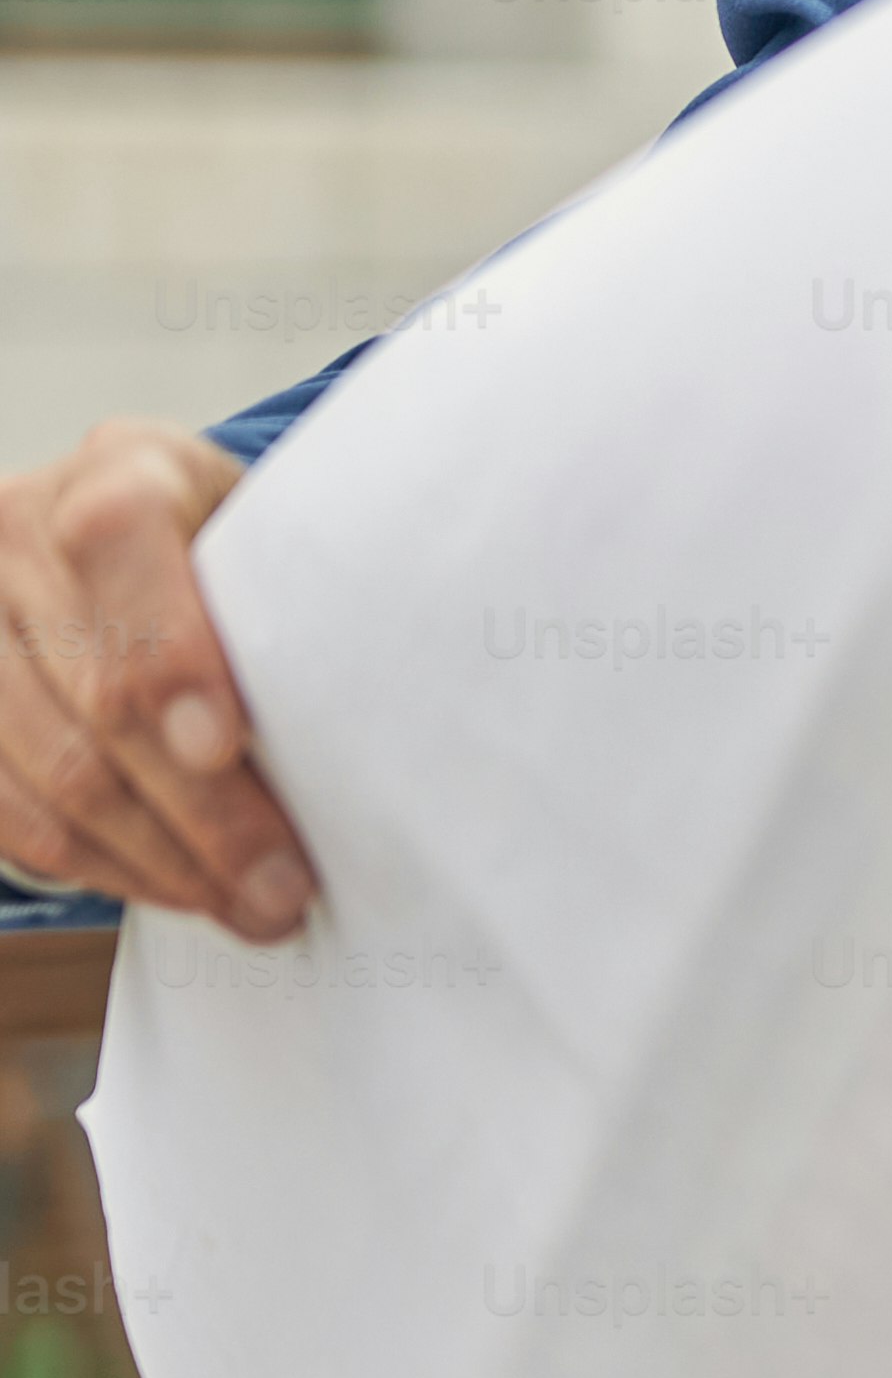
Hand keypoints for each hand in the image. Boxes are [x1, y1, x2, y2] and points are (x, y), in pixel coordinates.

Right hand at [0, 422, 302, 939]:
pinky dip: (94, 865)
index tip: (224, 744)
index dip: (167, 652)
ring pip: (48, 770)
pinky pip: (4, 809)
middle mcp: (14, 532)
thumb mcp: (274, 533)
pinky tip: (171, 890)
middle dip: (201, 810)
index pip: (116, 541)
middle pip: (95, 694)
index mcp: (119, 470)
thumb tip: (369, 726)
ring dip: (154, 860)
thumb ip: (294, 594)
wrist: (134, 533)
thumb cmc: (235, 550)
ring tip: (245, 907)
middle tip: (282, 887)